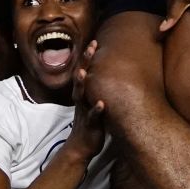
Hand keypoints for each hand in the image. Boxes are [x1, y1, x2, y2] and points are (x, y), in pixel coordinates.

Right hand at [66, 41, 105, 158]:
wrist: (81, 147)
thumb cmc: (90, 123)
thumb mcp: (93, 104)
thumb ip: (97, 91)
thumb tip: (108, 77)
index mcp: (83, 94)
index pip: (84, 72)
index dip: (88, 58)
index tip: (94, 42)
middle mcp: (82, 100)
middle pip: (81, 77)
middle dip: (85, 62)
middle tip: (91, 47)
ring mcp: (84, 111)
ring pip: (81, 95)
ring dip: (82, 83)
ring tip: (84, 72)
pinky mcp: (90, 125)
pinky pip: (92, 116)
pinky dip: (96, 110)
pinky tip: (101, 104)